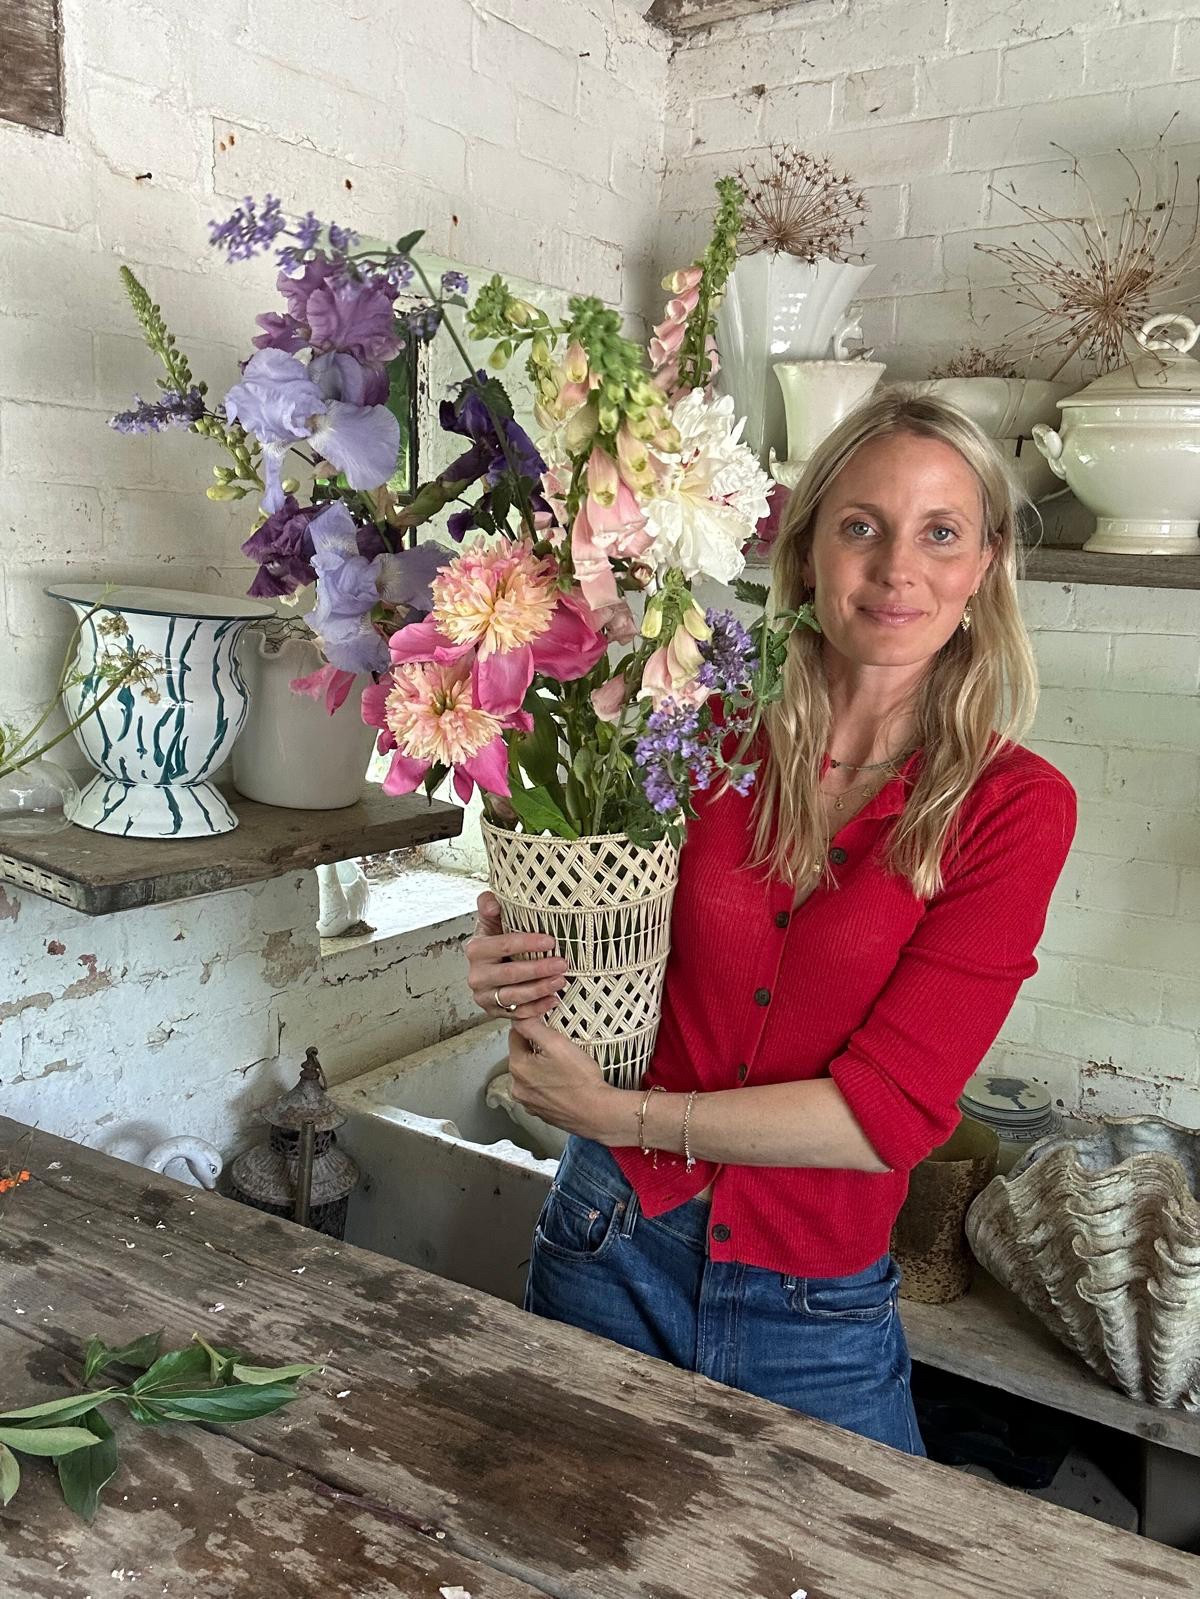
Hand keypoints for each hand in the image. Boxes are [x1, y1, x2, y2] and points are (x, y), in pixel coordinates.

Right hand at [465, 891, 568, 1019]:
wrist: (490, 967)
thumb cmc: (497, 941)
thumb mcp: (492, 921)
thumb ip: (489, 904)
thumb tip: (494, 903)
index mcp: (476, 949)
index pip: (503, 945)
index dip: (528, 943)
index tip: (551, 940)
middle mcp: (477, 975)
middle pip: (510, 974)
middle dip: (538, 970)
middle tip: (562, 964)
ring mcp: (485, 997)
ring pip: (514, 996)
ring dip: (540, 990)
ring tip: (561, 981)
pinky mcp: (494, 1012)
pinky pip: (517, 1014)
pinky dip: (537, 1008)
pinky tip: (554, 1000)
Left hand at [509, 1017, 632, 1144]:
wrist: (597, 1113)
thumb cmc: (580, 1080)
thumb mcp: (556, 1043)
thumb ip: (533, 1026)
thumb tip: (520, 1017)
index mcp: (517, 1067)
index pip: (515, 1035)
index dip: (533, 1026)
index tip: (548, 1027)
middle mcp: (517, 1087)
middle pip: (523, 1055)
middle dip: (538, 1049)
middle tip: (560, 1050)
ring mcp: (528, 1102)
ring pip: (531, 1073)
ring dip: (542, 1067)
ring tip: (564, 1068)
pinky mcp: (540, 1111)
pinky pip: (540, 1089)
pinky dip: (548, 1084)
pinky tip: (564, 1083)